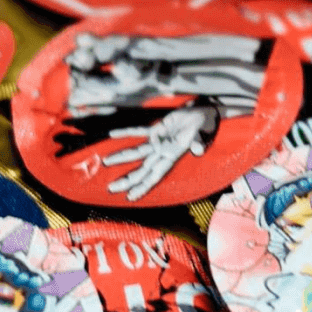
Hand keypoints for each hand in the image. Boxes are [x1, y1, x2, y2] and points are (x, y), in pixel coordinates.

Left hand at [102, 106, 216, 199]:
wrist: (204, 113)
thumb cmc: (206, 125)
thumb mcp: (204, 133)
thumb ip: (199, 141)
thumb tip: (198, 149)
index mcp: (172, 155)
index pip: (154, 175)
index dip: (143, 187)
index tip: (130, 198)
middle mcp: (163, 152)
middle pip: (141, 169)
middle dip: (127, 180)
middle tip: (110, 189)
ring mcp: (158, 141)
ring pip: (136, 152)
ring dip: (121, 157)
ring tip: (105, 161)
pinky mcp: (157, 129)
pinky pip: (138, 131)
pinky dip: (126, 132)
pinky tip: (112, 134)